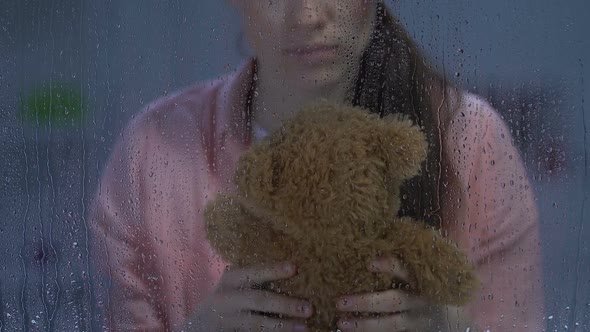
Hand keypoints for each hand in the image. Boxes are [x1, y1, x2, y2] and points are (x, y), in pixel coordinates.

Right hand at [186, 262, 312, 330]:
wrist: (196, 327)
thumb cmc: (224, 300)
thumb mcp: (233, 286)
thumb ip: (252, 281)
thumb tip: (292, 272)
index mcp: (230, 280)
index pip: (254, 273)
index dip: (273, 270)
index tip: (294, 267)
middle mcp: (227, 298)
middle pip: (259, 300)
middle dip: (285, 304)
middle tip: (309, 308)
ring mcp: (227, 319)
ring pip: (257, 324)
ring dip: (283, 327)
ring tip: (304, 328)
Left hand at [335, 256, 451, 330]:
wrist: (457, 318)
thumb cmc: (433, 285)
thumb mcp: (427, 270)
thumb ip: (407, 259)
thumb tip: (378, 236)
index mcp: (423, 278)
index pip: (406, 270)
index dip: (389, 265)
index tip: (369, 263)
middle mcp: (421, 300)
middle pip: (393, 301)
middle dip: (366, 301)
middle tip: (340, 301)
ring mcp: (417, 319)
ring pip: (390, 323)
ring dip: (364, 324)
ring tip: (341, 322)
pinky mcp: (413, 331)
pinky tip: (352, 330)